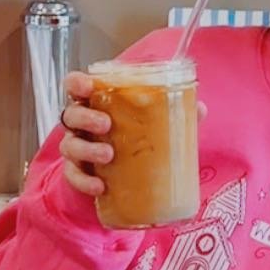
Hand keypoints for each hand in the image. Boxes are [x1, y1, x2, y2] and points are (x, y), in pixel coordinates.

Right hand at [56, 70, 207, 199]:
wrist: (118, 181)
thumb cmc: (131, 140)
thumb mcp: (151, 124)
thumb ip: (172, 113)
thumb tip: (200, 108)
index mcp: (96, 104)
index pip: (75, 86)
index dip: (77, 83)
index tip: (87, 87)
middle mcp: (81, 126)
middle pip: (71, 115)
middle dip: (86, 117)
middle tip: (106, 124)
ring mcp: (76, 150)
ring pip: (69, 145)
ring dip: (87, 149)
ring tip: (108, 155)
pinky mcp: (77, 175)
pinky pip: (73, 176)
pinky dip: (85, 181)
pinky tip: (100, 186)